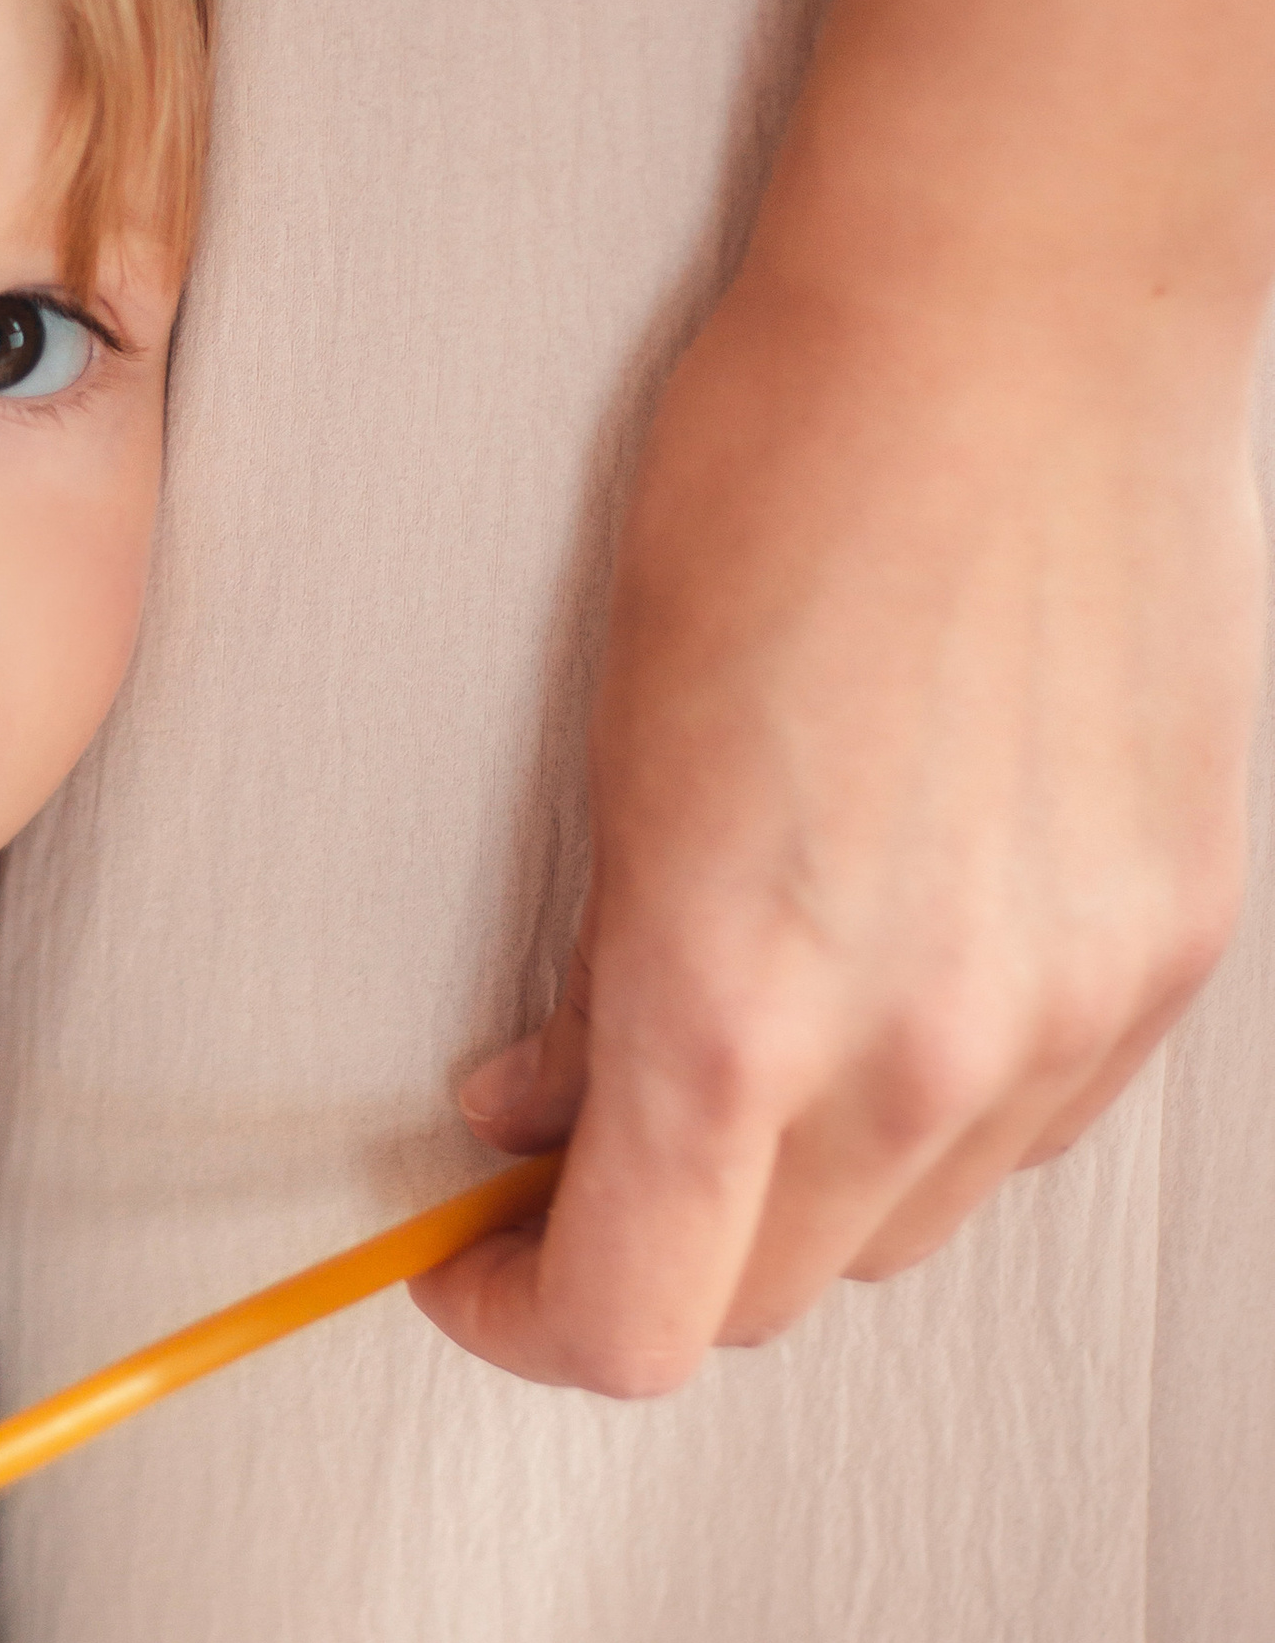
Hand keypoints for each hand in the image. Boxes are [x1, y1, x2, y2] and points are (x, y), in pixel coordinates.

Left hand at [411, 250, 1261, 1394]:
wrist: (1016, 323)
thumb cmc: (775, 477)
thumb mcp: (613, 738)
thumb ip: (595, 972)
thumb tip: (552, 1103)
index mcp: (730, 1003)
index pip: (628, 1320)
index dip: (521, 1316)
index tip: (472, 1257)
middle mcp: (920, 1051)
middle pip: (763, 1293)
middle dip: (647, 1240)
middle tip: (570, 1142)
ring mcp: (1069, 1011)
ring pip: (905, 1222)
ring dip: (797, 1181)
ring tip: (735, 1040)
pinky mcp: (1169, 949)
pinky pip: (1031, 1121)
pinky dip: (933, 1099)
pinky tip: (882, 975)